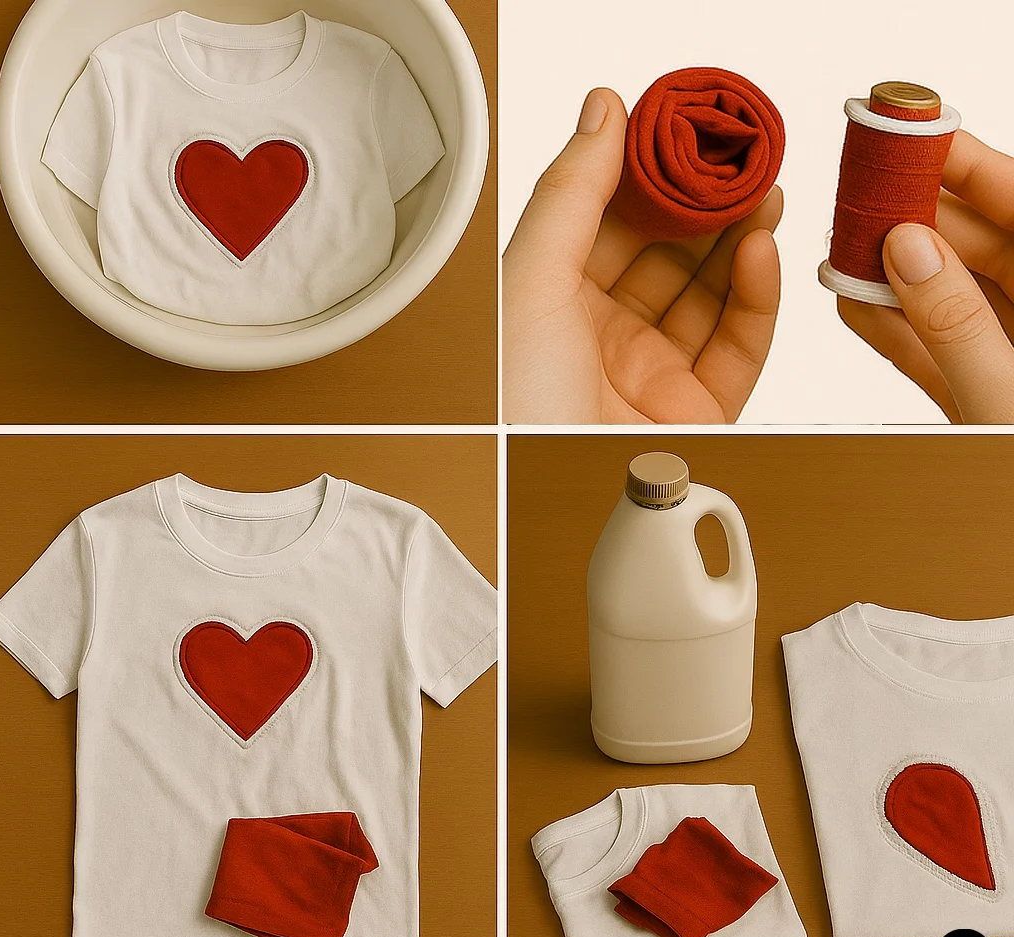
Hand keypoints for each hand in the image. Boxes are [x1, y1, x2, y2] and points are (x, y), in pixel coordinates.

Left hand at [502, 88, 781, 422]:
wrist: (542, 484)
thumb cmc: (514, 401)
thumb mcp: (529, 280)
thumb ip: (571, 192)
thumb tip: (604, 110)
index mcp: (553, 300)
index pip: (612, 221)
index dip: (649, 174)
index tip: (684, 130)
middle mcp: (604, 333)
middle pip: (670, 253)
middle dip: (706, 203)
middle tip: (739, 157)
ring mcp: (652, 370)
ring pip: (712, 292)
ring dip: (741, 239)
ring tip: (764, 190)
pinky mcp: (695, 409)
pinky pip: (738, 344)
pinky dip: (757, 297)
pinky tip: (758, 250)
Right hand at [838, 130, 1013, 423]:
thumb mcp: (1004, 393)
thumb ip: (955, 322)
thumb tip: (908, 252)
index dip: (968, 166)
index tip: (915, 136)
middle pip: (978, 246)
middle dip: (913, 224)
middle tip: (860, 201)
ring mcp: (1009, 353)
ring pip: (948, 296)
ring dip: (892, 278)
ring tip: (845, 253)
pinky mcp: (979, 393)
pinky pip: (935, 348)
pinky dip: (893, 330)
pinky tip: (855, 306)